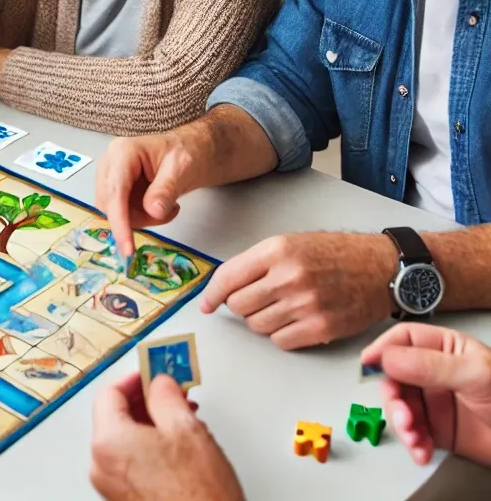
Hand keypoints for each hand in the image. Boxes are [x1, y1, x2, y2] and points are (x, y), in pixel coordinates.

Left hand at [90, 371, 242, 500]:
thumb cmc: (198, 495)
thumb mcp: (185, 428)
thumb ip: (166, 395)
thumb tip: (160, 383)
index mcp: (108, 442)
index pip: (110, 392)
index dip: (136, 377)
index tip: (154, 370)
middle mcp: (102, 465)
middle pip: (115, 416)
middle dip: (146, 400)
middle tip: (171, 392)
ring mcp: (112, 486)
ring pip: (125, 439)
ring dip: (151, 423)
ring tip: (182, 419)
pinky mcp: (126, 499)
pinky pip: (132, 460)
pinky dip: (150, 446)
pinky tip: (177, 446)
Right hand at [94, 132, 198, 256]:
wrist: (188, 150)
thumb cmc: (186, 153)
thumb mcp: (181, 169)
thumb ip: (166, 190)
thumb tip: (152, 211)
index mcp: (122, 152)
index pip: (115, 191)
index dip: (119, 221)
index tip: (127, 247)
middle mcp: (110, 164)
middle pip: (110, 205)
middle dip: (137, 218)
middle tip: (167, 214)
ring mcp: (111, 177)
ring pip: (115, 213)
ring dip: (142, 219)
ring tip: (168, 207)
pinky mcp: (116, 190)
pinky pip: (121, 214)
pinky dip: (142, 218)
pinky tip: (160, 208)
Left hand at [200, 231, 396, 349]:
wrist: (379, 267)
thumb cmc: (334, 253)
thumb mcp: (289, 243)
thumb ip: (256, 263)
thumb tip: (224, 287)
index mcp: (276, 250)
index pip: (228, 277)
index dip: (212, 294)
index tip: (206, 304)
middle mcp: (288, 277)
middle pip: (239, 305)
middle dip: (240, 305)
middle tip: (255, 300)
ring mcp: (305, 305)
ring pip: (257, 326)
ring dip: (262, 320)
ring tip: (282, 306)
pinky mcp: (321, 328)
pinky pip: (280, 342)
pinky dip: (282, 335)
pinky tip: (295, 320)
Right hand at [362, 323, 490, 465]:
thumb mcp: (474, 374)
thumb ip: (430, 365)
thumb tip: (388, 357)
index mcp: (445, 349)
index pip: (404, 340)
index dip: (384, 347)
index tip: (369, 361)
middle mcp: (434, 373)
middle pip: (395, 375)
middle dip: (393, 396)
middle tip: (401, 412)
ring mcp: (435, 402)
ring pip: (400, 406)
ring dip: (401, 423)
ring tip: (414, 436)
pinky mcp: (438, 430)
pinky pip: (413, 433)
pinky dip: (412, 443)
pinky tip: (421, 449)